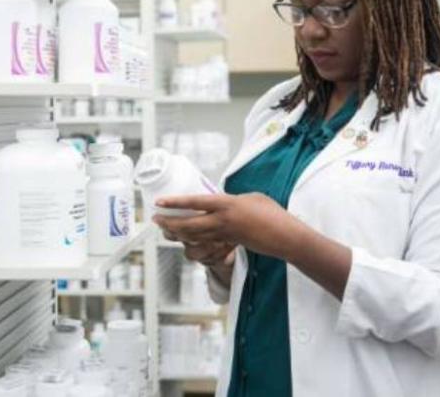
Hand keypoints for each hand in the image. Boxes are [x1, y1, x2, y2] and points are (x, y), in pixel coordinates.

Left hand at [152, 192, 300, 258]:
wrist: (283, 235)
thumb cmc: (270, 212)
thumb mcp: (250, 197)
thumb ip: (232, 200)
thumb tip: (221, 203)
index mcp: (226, 204)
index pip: (195, 202)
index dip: (175, 202)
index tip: (159, 201)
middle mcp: (221, 220)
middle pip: (188, 225)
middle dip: (169, 223)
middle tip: (156, 219)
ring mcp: (224, 234)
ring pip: (194, 236)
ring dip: (177, 233)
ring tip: (164, 229)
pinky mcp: (228, 242)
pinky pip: (205, 242)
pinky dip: (192, 240)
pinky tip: (185, 238)